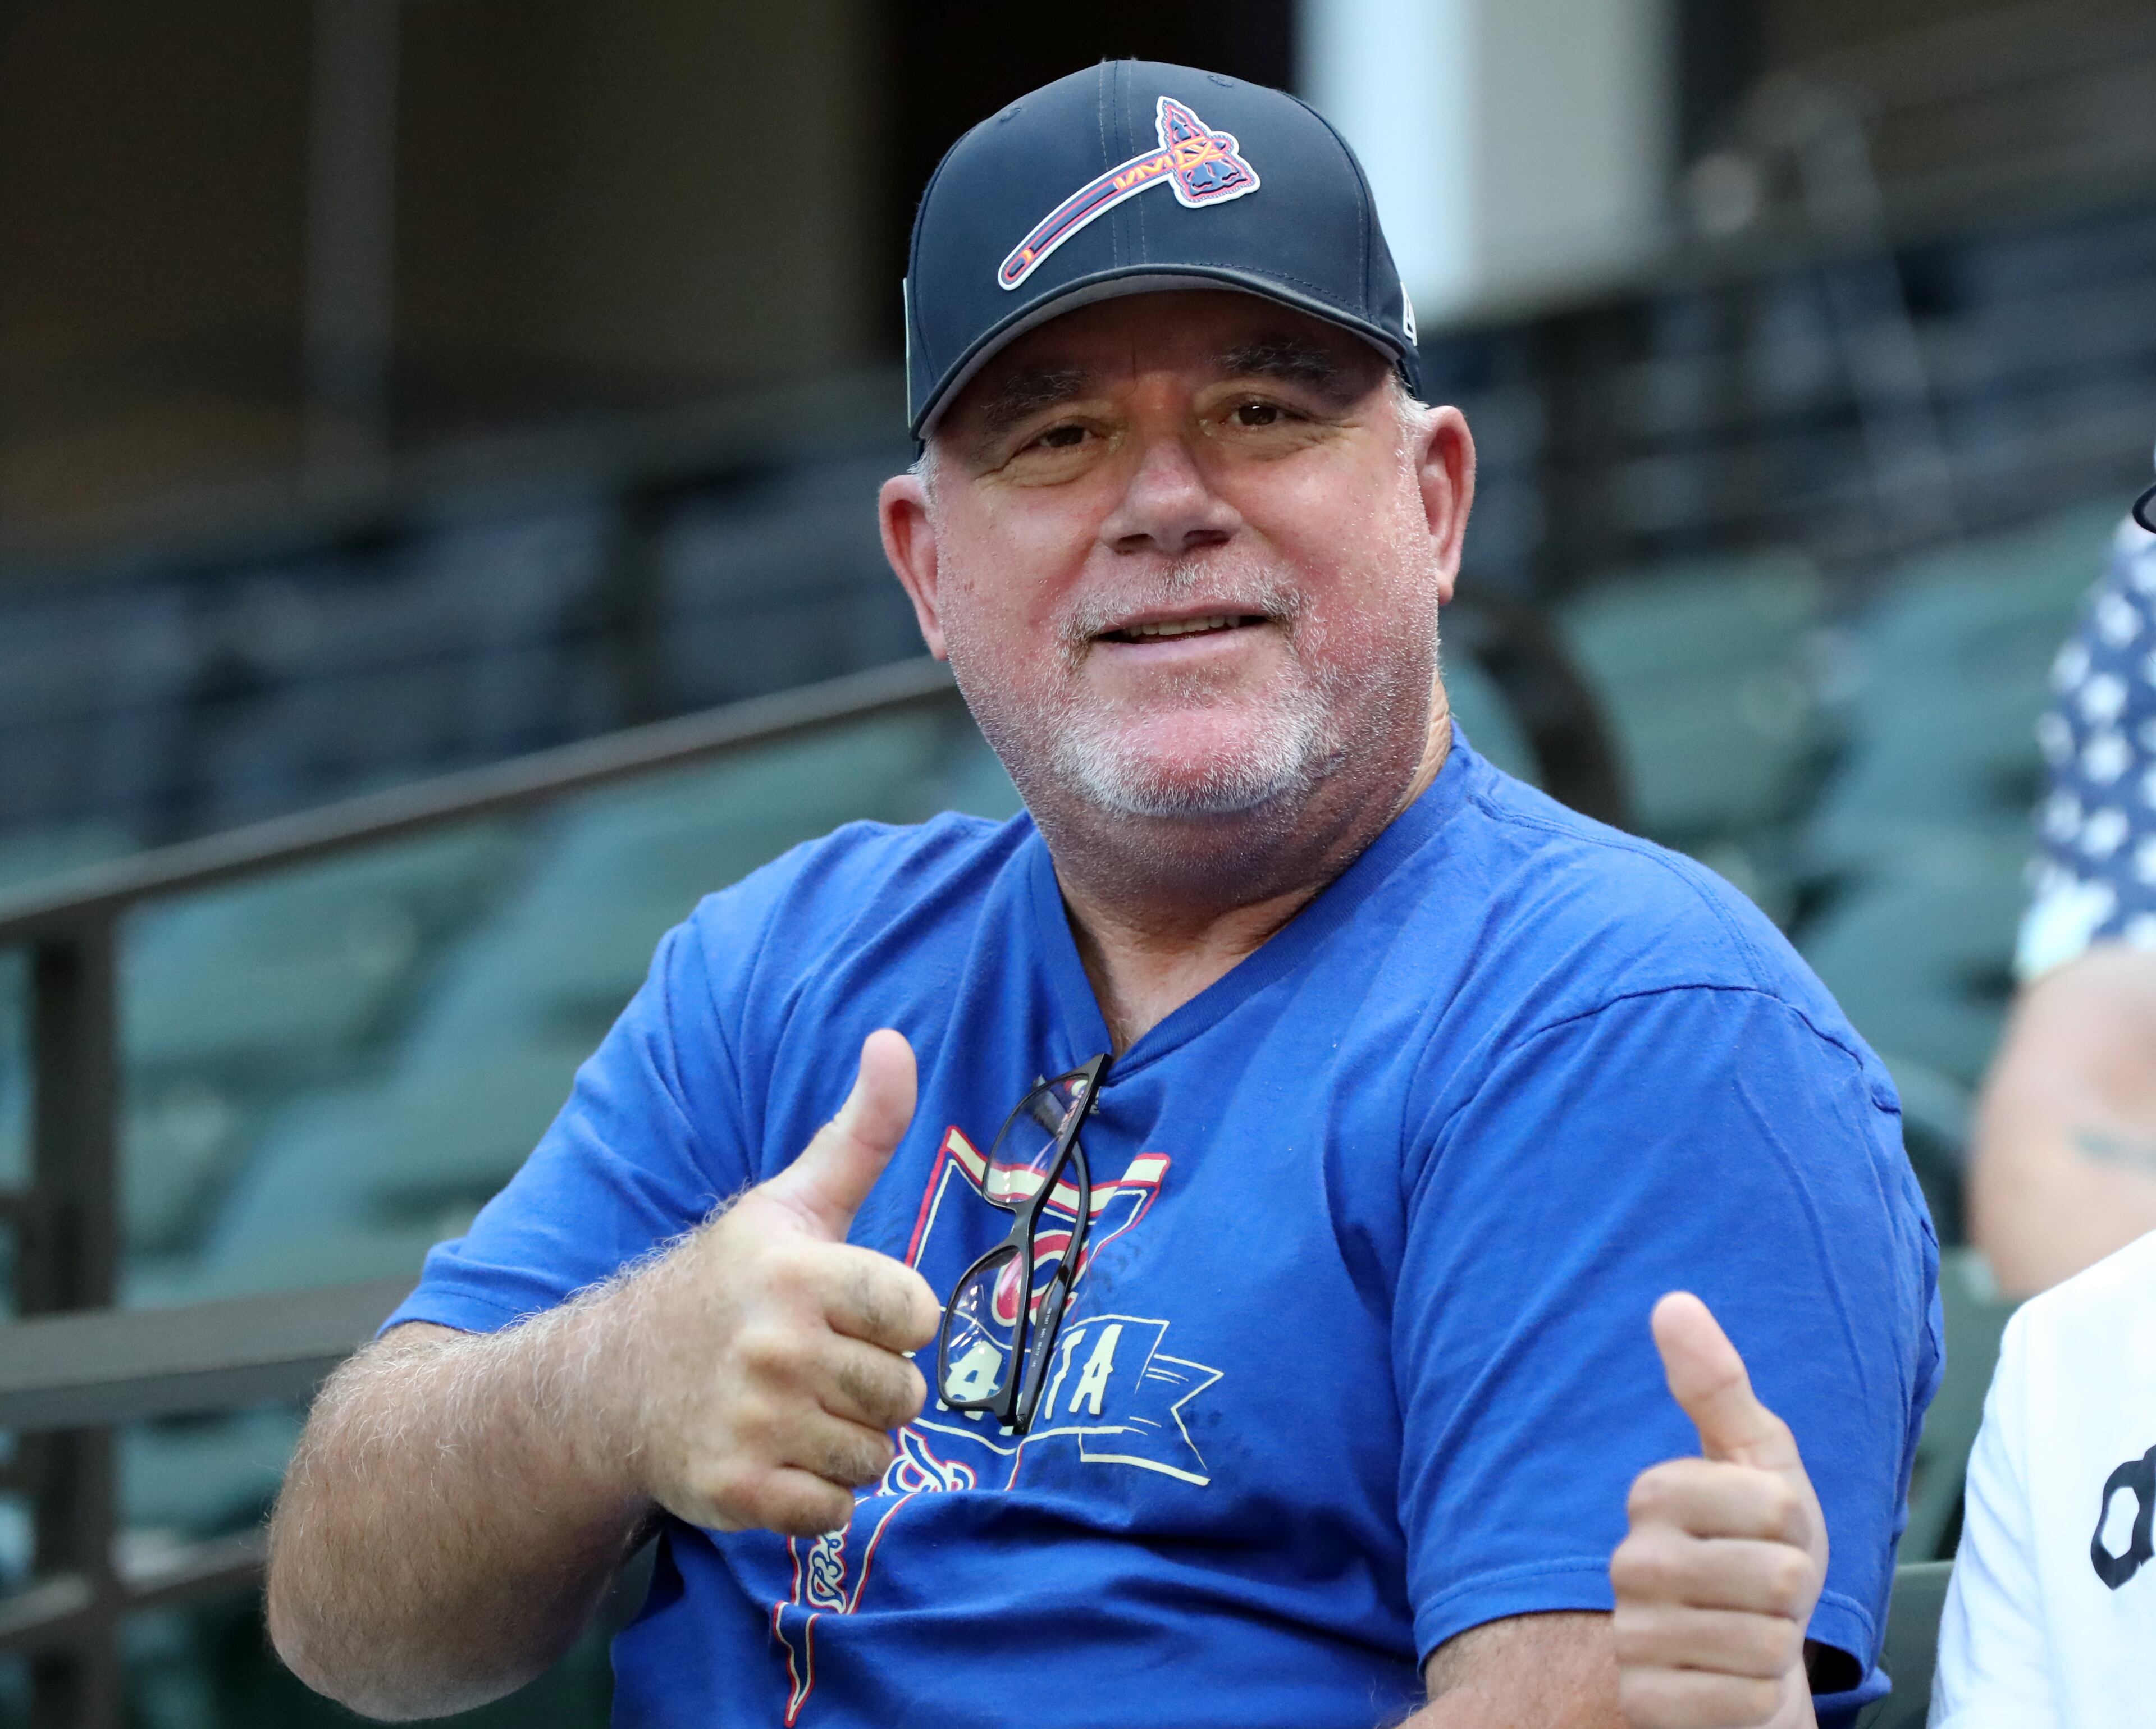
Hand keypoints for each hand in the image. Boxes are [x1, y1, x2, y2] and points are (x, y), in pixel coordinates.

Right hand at [602, 1029, 939, 1537]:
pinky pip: (832, 1510)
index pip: (915, 1313)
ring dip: (846, 1442)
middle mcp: (772, 1347)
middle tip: (814, 1367)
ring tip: (792, 1409)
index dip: (894, 1318)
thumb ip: (859, 1132)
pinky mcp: (734, 1491)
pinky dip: (814, 1495)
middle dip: (873, 1387)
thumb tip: (894, 1042)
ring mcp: (750, 1422)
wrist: (609, 1382)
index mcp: (796, 1272)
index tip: (848, 1311)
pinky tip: (774, 1456)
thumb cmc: (725, 1285)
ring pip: (873, 1457)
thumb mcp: (792, 1202)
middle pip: (903, 1393)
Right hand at [1610, 1293, 1827, 1728]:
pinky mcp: (1642, 1701)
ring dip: (1779, 1650)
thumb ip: (1718, 1386)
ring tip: (1752, 1637)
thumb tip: (1672, 1300)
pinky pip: (1740, 1701)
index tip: (1771, 1534)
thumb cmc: (1763, 1551)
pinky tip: (1733, 1684)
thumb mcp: (1761, 1466)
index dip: (1796, 1526)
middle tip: (1766, 1593)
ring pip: (1763, 1644)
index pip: (1773, 1505)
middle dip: (1794, 1594)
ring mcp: (1633, 1635)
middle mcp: (1630, 1562)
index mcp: (1654, 1494)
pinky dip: (1757, 1699)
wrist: (1751, 1658)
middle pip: (1777, 1577)